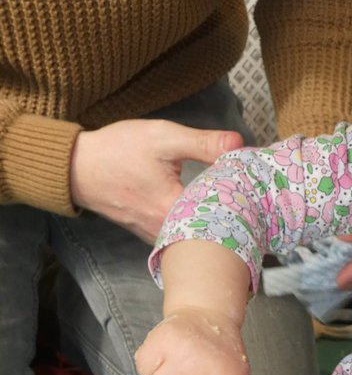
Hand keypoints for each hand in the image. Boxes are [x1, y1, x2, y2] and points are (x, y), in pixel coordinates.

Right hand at [70, 119, 243, 242]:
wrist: (77, 168)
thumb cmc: (118, 151)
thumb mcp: (163, 138)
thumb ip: (203, 143)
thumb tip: (238, 143)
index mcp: (174, 210)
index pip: (222, 212)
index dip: (241, 198)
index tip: (251, 183)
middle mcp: (167, 231)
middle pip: (212, 228)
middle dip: (232, 211)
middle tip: (248, 193)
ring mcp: (158, 236)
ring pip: (197, 234)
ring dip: (214, 218)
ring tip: (231, 200)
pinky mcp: (151, 233)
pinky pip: (182, 233)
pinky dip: (196, 221)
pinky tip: (207, 207)